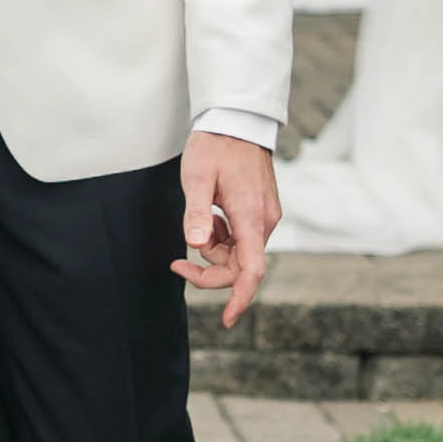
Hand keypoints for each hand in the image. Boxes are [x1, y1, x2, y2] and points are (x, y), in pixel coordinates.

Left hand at [176, 129, 279, 326]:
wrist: (236, 122)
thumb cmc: (215, 147)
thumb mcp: (196, 177)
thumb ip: (197, 213)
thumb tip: (195, 244)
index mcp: (250, 216)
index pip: (252, 270)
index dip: (240, 299)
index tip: (226, 319)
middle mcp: (264, 221)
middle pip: (241, 267)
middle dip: (210, 271)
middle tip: (177, 263)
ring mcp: (265, 217)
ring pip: (240, 254)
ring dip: (214, 251)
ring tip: (199, 220)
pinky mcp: (261, 212)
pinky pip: (242, 239)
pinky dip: (223, 238)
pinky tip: (213, 216)